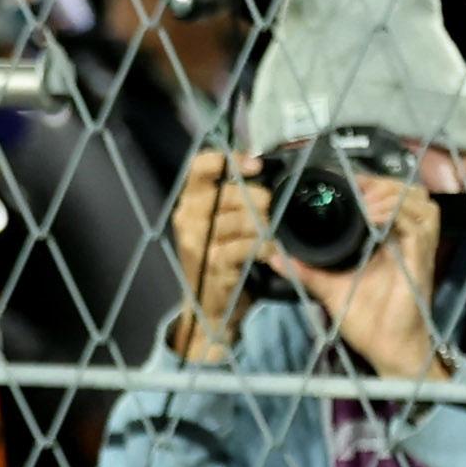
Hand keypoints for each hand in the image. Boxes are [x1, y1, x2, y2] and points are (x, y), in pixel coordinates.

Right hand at [168, 151, 272, 360]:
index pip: (198, 167)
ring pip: (238, 220)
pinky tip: (273, 249)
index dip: (227, 159)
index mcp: (189, 200)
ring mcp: (197, 241)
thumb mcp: (217, 223)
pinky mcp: (211, 263)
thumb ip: (232, 198)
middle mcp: (187, 217)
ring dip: (265, 223)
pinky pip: (244, 247)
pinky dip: (264, 246)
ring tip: (278, 228)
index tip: (256, 164)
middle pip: (224, 193)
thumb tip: (264, 171)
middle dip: (257, 197)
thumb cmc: (219, 257)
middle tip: (275, 204)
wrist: (209, 306)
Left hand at [273, 174, 446, 380]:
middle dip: (385, 184)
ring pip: (422, 205)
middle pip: (411, 194)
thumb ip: (306, 270)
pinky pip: (419, 229)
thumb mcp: (329, 289)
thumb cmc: (366, 321)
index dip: (375, 183)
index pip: (393, 197)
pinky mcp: (420, 265)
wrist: (387, 351)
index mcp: (389, 242)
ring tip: (367, 204)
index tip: (349, 181)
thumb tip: (274, 255)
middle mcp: (406, 243)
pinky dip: (397, 216)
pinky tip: (374, 219)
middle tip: (359, 190)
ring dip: (393, 196)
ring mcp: (416, 252)